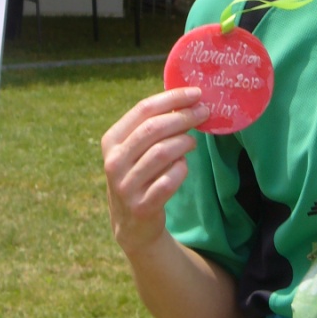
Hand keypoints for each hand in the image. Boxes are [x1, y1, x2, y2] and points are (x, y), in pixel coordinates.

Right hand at [101, 87, 210, 257]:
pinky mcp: (141, 206)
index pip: (144, 109)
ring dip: (185, 142)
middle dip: (184, 117)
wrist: (132, 224)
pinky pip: (170, 179)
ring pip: (163, 152)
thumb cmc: (140, 174)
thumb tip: (189, 98)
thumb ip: (154, 124)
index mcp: (112, 140)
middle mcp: (114, 161)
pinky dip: (182, 169)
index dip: (173, 98)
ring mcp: (125, 185)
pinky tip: (182, 166)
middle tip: (204, 113)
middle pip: (154, 128)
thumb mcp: (136, 148)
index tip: (196, 93)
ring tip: (192, 142)